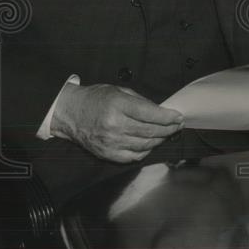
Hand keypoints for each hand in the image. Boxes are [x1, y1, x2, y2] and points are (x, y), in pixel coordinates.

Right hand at [50, 83, 183, 162]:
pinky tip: (150, 144)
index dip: (168, 117)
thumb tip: (160, 111)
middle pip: (150, 131)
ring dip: (160, 140)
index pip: (150, 114)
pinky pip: (133, 156)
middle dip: (169, 129)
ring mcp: (110, 142)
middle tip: (177, 125)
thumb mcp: (118, 91)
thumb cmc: (95, 99)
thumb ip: (140, 101)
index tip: (178, 116)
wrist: (70, 113)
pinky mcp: (107, 153)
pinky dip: (145, 151)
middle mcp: (114, 125)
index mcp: (118, 106)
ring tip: (166, 133)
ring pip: (145, 145)